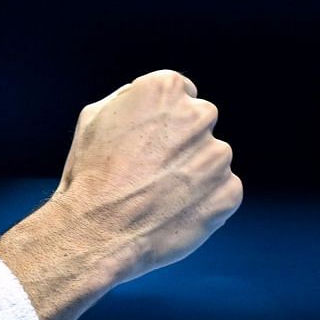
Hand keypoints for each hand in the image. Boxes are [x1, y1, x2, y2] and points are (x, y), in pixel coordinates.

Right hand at [51, 70, 241, 283]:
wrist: (98, 230)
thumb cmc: (90, 174)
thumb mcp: (95, 118)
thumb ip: (131, 99)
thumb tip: (152, 102)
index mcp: (166, 89)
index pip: (182, 94)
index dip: (163, 121)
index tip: (147, 142)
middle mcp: (198, 115)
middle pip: (200, 123)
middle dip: (182, 143)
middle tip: (152, 170)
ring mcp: (217, 155)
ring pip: (212, 158)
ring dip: (194, 173)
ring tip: (159, 194)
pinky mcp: (228, 191)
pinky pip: (222, 190)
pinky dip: (204, 201)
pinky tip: (174, 211)